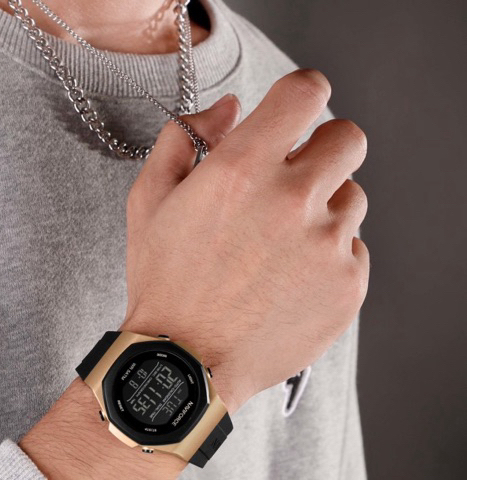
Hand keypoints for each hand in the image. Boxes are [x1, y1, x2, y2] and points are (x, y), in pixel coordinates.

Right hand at [121, 69, 368, 414]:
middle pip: (348, 139)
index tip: (292, 116)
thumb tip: (226, 110)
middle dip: (320, 153)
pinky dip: (328, 260)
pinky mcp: (346, 286)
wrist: (184, 363)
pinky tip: (288, 282)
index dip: (299, 98)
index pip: (307, 91)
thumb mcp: (148, 202)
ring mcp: (327, 245)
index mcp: (243, 169)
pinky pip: (354, 251)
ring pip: (353, 200)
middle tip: (290, 185)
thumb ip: (183, 137)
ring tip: (279, 249)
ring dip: (323, 212)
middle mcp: (293, 200)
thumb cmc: (164, 288)